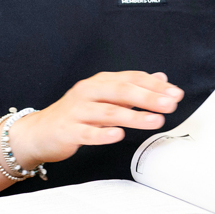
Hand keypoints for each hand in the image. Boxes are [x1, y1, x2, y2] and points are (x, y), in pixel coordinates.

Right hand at [8, 71, 183, 168]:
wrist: (38, 132)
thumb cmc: (75, 115)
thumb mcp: (103, 98)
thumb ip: (131, 88)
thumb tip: (160, 78)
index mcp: (99, 83)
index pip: (131, 79)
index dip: (155, 85)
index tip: (176, 94)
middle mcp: (88, 92)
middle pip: (121, 91)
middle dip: (148, 98)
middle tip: (170, 104)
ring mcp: (77, 111)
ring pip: (108, 111)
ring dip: (134, 116)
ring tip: (155, 121)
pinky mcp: (68, 131)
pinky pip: (87, 132)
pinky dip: (103, 133)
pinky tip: (118, 135)